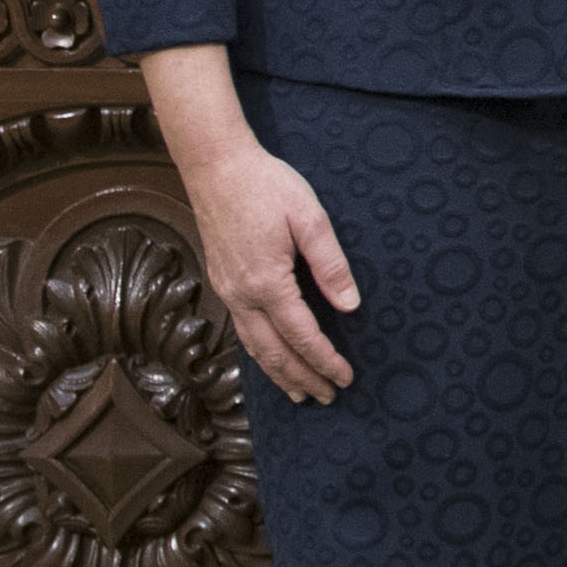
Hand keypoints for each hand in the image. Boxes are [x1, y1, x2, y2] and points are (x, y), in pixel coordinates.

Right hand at [140, 46, 358, 401]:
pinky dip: (259, 353)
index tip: (345, 378)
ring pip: (253, 347)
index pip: (301, 336)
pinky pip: (242, 331)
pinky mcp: (222, 283)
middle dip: (302, 378)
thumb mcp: (310, 217)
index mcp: (267, 283)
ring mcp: (228, 292)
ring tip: (300, 393)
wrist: (217, 169)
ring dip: (278, 373)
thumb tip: (350, 305)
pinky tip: (270, 358)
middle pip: (274, 353)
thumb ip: (331, 264)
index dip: (324, 360)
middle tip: (328, 397)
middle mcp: (242, 296)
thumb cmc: (268, 186)